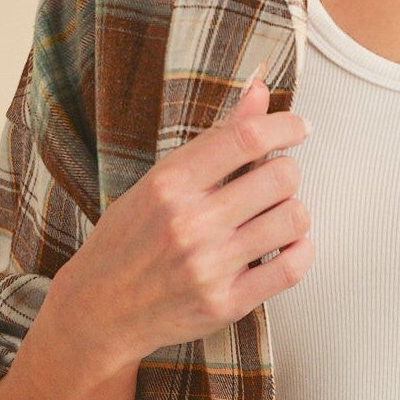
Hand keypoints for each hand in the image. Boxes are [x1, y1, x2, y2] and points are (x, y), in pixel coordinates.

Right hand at [54, 75, 314, 376]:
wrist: (99, 309)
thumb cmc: (130, 238)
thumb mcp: (161, 180)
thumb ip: (216, 138)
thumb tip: (259, 90)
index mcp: (170, 183)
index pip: (247, 138)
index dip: (286, 126)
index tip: (300, 128)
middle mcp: (190, 222)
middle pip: (281, 177)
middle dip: (287, 173)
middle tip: (274, 183)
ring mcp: (209, 265)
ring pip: (294, 218)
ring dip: (294, 213)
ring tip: (275, 216)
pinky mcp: (225, 303)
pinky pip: (292, 267)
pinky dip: (301, 250)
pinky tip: (287, 246)